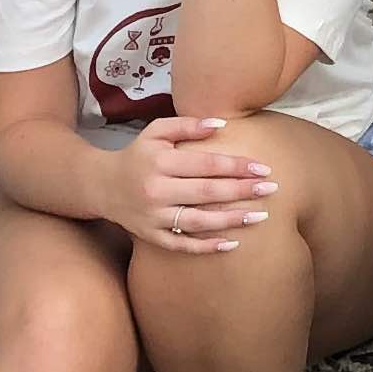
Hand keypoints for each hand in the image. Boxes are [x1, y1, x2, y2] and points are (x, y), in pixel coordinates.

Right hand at [118, 111, 277, 254]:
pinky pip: (182, 245)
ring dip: (232, 220)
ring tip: (260, 216)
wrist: (101, 185)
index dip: (237, 166)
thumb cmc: (137, 154)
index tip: (262, 167)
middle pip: (207, 193)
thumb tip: (221, 125)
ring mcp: (154, 217)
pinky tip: (231, 243)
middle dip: (242, 191)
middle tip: (271, 189)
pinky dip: (207, 246)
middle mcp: (157, 191)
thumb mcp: (156, 132)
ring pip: (198, 222)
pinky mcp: (151, 237)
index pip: (207, 165)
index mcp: (161, 162)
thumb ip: (188, 125)